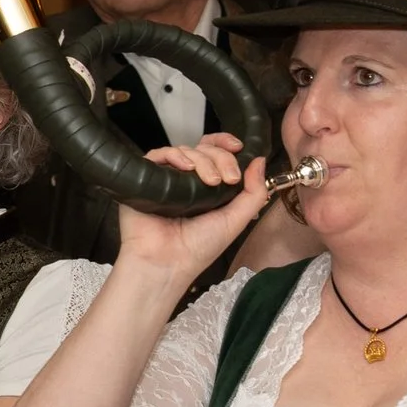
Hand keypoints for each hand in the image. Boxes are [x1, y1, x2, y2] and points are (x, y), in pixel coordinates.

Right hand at [113, 136, 269, 280]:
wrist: (168, 262)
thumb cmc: (199, 248)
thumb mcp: (236, 220)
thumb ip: (254, 192)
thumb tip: (260, 160)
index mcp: (207, 187)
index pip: (215, 153)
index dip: (225, 144)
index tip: (237, 147)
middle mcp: (187, 180)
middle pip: (204, 149)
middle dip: (221, 158)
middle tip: (228, 179)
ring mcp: (167, 178)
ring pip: (185, 150)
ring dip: (203, 160)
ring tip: (210, 182)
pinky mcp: (147, 179)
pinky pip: (159, 155)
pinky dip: (175, 155)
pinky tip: (186, 168)